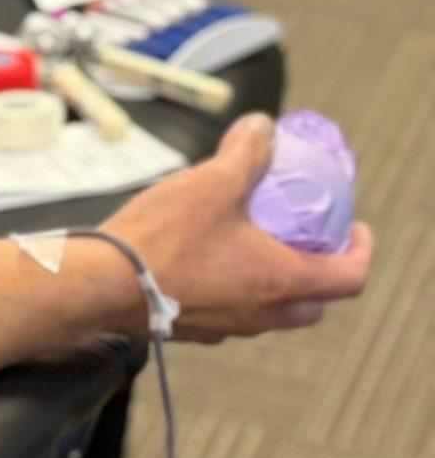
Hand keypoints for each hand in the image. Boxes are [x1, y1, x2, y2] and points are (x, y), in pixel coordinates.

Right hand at [103, 114, 372, 341]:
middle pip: (311, 305)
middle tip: (305, 242)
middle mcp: (258, 313)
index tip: (357, 231)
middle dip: (318, 275)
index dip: (361, 251)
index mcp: (280, 282)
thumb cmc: (159, 241)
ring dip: (272, 284)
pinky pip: (227, 313)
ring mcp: (223, 326)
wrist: (96, 285)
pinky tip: (205, 261)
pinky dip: (232, 291)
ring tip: (253, 246)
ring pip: (268, 313)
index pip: (349, 278)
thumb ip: (246, 152)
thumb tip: (263, 128)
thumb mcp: (212, 182)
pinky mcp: (188, 329)